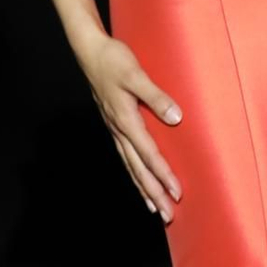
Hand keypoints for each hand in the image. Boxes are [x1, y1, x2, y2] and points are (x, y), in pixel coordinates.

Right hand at [76, 31, 183, 221]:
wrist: (89, 50)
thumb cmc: (112, 59)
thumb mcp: (136, 74)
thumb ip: (156, 96)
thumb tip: (176, 118)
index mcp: (125, 120)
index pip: (149, 154)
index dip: (163, 175)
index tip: (177, 193)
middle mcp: (118, 129)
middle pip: (138, 169)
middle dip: (153, 193)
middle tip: (168, 215)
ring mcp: (114, 128)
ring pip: (130, 166)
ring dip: (143, 188)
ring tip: (154, 209)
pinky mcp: (113, 123)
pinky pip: (125, 155)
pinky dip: (134, 172)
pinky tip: (139, 179)